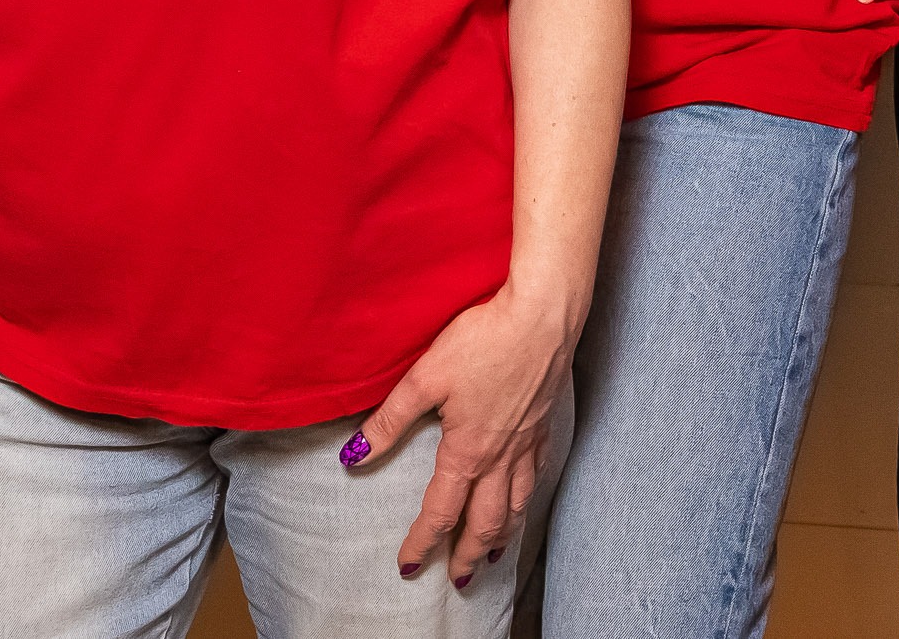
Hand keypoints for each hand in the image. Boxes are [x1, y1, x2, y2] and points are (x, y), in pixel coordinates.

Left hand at [346, 284, 579, 587]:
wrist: (543, 318)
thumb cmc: (483, 340)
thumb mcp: (425, 377)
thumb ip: (389, 421)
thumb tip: (354, 457)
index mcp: (467, 452)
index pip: (441, 512)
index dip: (422, 542)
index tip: (408, 565)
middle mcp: (501, 458)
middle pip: (484, 523)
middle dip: (467, 555)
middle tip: (457, 580)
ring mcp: (527, 444)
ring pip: (516, 507)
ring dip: (500, 537)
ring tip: (491, 555)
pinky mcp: (544, 426)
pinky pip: (536, 479)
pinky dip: (526, 502)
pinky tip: (523, 500)